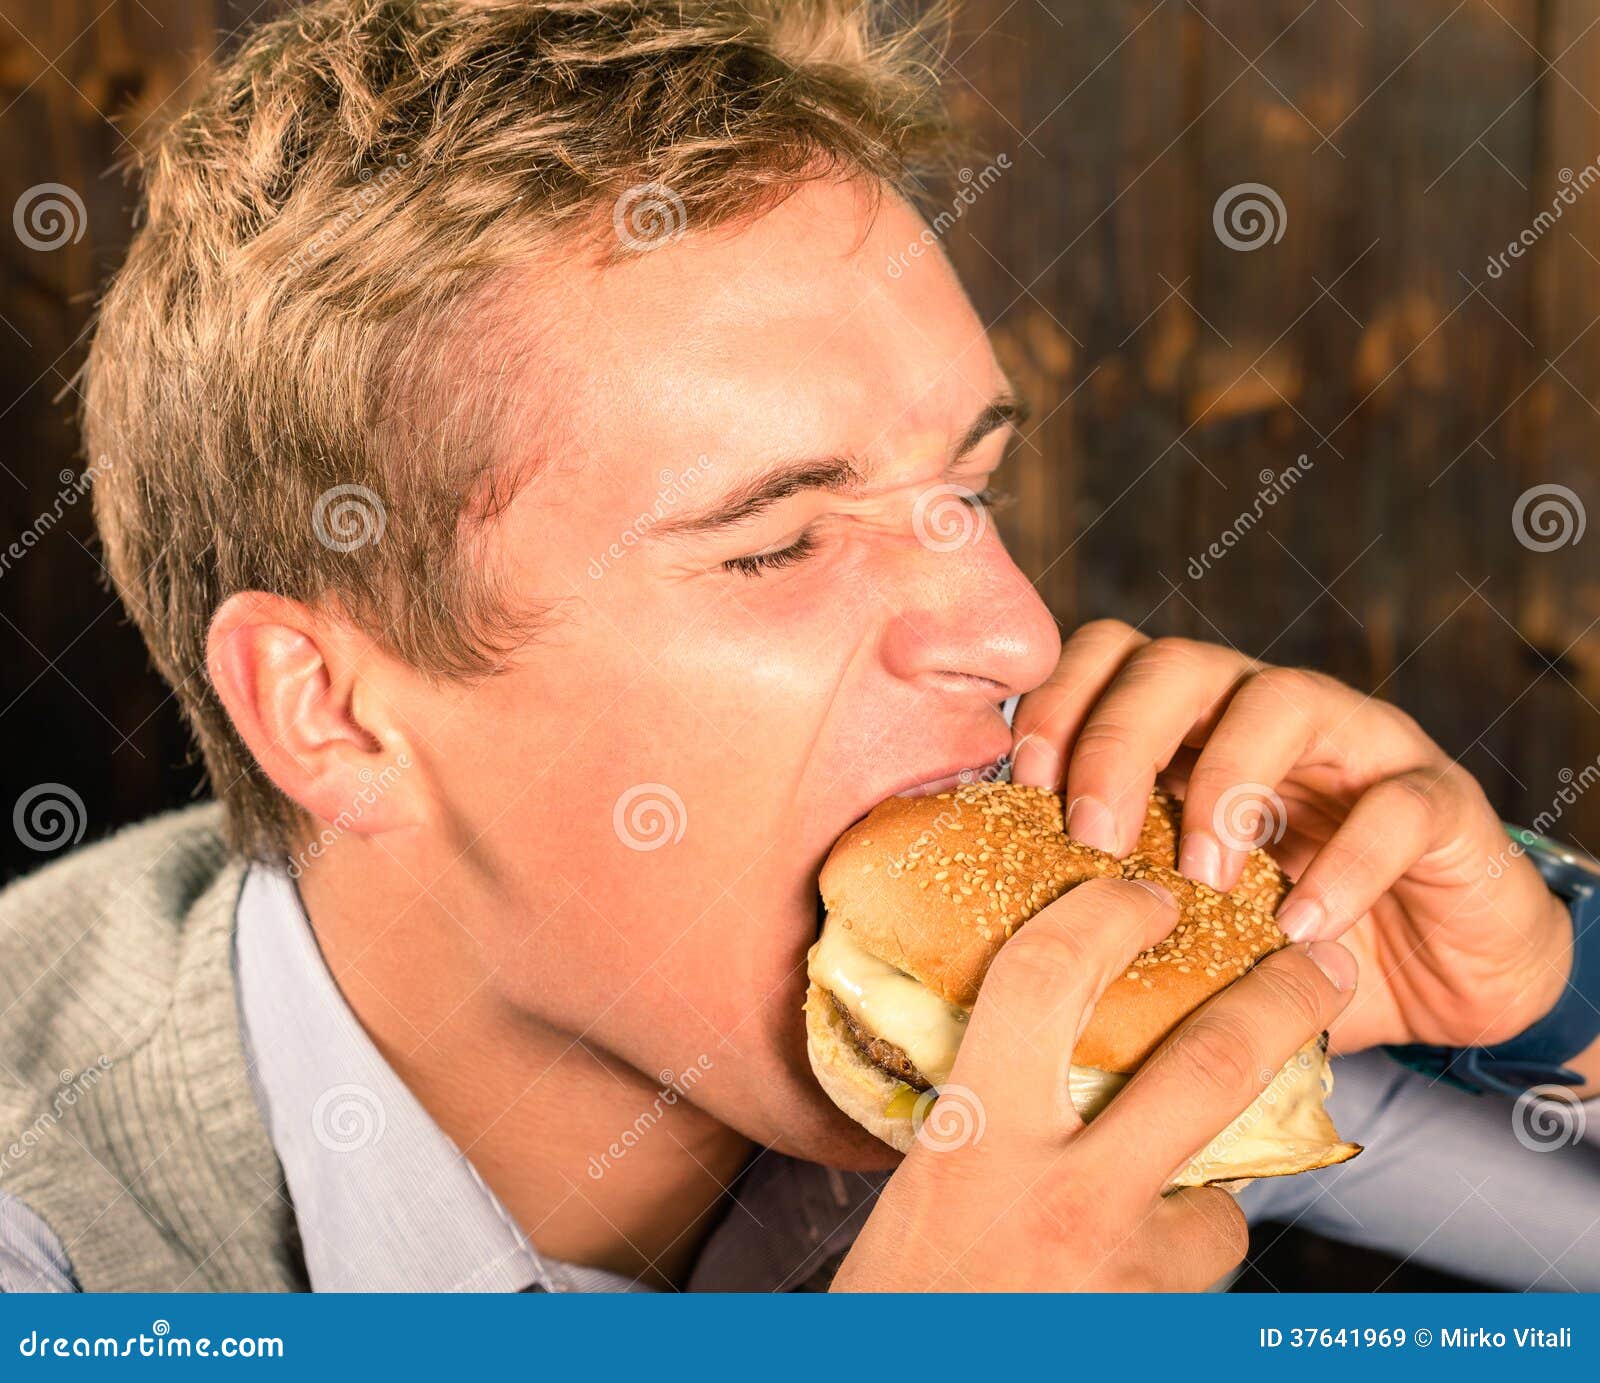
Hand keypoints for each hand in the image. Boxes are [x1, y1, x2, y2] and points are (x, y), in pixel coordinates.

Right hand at [831, 876, 1354, 1291]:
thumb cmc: (896, 1307)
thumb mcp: (921, 1187)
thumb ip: (980, 1122)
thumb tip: (1023, 1066)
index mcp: (976, 1139)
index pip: (1047, 980)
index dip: (1104, 916)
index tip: (1141, 898)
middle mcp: (1063, 1198)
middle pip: (1210, 1067)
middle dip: (1283, 1001)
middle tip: (1324, 964)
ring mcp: (1125, 1274)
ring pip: (1220, 1200)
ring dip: (1199, 1190)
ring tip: (1145, 1208)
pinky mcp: (1158, 1328)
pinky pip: (1196, 1273)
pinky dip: (1176, 1258)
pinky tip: (1127, 1275)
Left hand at [1008, 621, 1571, 1053]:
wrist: (1437, 975)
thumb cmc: (1280, 938)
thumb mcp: (1181, 916)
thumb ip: (1110, 900)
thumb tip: (988, 937)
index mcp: (1188, 724)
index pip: (1107, 657)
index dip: (1056, 702)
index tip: (1021, 785)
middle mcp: (1262, 710)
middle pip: (1176, 665)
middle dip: (1119, 741)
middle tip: (1095, 837)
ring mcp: (1355, 743)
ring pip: (1280, 701)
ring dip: (1225, 786)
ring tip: (1201, 879)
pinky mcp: (1437, 799)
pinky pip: (1393, 805)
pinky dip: (1345, 863)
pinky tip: (1301, 927)